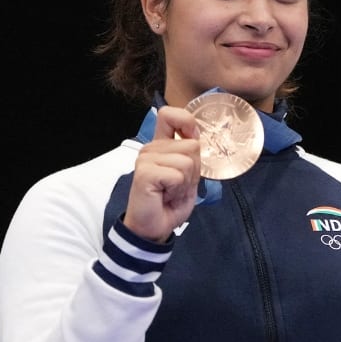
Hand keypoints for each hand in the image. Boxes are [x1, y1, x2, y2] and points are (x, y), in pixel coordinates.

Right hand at [123, 105, 201, 243]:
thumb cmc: (170, 200)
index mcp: (161, 144)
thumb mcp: (188, 173)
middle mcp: (151, 148)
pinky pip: (177, 174)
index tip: (191, 138)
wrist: (155, 226)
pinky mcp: (145, 172)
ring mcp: (146, 159)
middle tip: (178, 184)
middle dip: (194, 169)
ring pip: (187, 161)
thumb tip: (195, 135)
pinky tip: (165, 195)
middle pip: (192, 145)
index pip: (170, 114)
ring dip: (186, 181)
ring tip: (171, 191)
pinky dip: (178, 188)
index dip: (186, 122)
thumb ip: (190, 152)